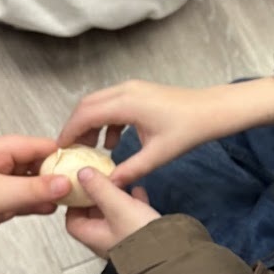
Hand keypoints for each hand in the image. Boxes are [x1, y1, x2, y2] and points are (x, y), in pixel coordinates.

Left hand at [0, 136, 70, 261]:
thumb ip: (33, 189)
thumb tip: (64, 183)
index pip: (38, 146)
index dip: (62, 153)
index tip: (83, 164)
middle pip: (37, 164)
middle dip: (59, 172)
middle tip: (82, 182)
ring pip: (33, 184)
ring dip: (51, 190)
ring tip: (72, 196)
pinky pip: (24, 201)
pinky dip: (39, 205)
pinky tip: (51, 208)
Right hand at [58, 77, 273, 186]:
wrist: (213, 111)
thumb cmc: (189, 130)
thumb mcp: (157, 155)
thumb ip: (129, 170)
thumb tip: (107, 185)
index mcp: (126, 103)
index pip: (86, 115)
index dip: (69, 133)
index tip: (60, 150)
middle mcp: (125, 90)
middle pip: (87, 106)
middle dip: (76, 128)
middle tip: (71, 152)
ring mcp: (133, 88)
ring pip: (99, 104)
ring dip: (92, 124)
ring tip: (91, 150)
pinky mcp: (140, 92)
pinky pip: (113, 104)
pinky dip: (107, 121)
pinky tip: (113, 143)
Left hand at [65, 167, 159, 258]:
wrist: (167, 253)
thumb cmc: (137, 232)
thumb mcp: (117, 205)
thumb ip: (99, 187)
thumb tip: (82, 172)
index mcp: (92, 236)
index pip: (72, 220)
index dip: (74, 202)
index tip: (80, 185)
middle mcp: (104, 240)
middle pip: (93, 216)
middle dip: (97, 196)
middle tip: (102, 178)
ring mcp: (122, 240)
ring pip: (113, 215)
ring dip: (116, 198)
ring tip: (122, 182)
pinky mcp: (140, 237)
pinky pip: (132, 217)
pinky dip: (133, 202)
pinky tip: (139, 190)